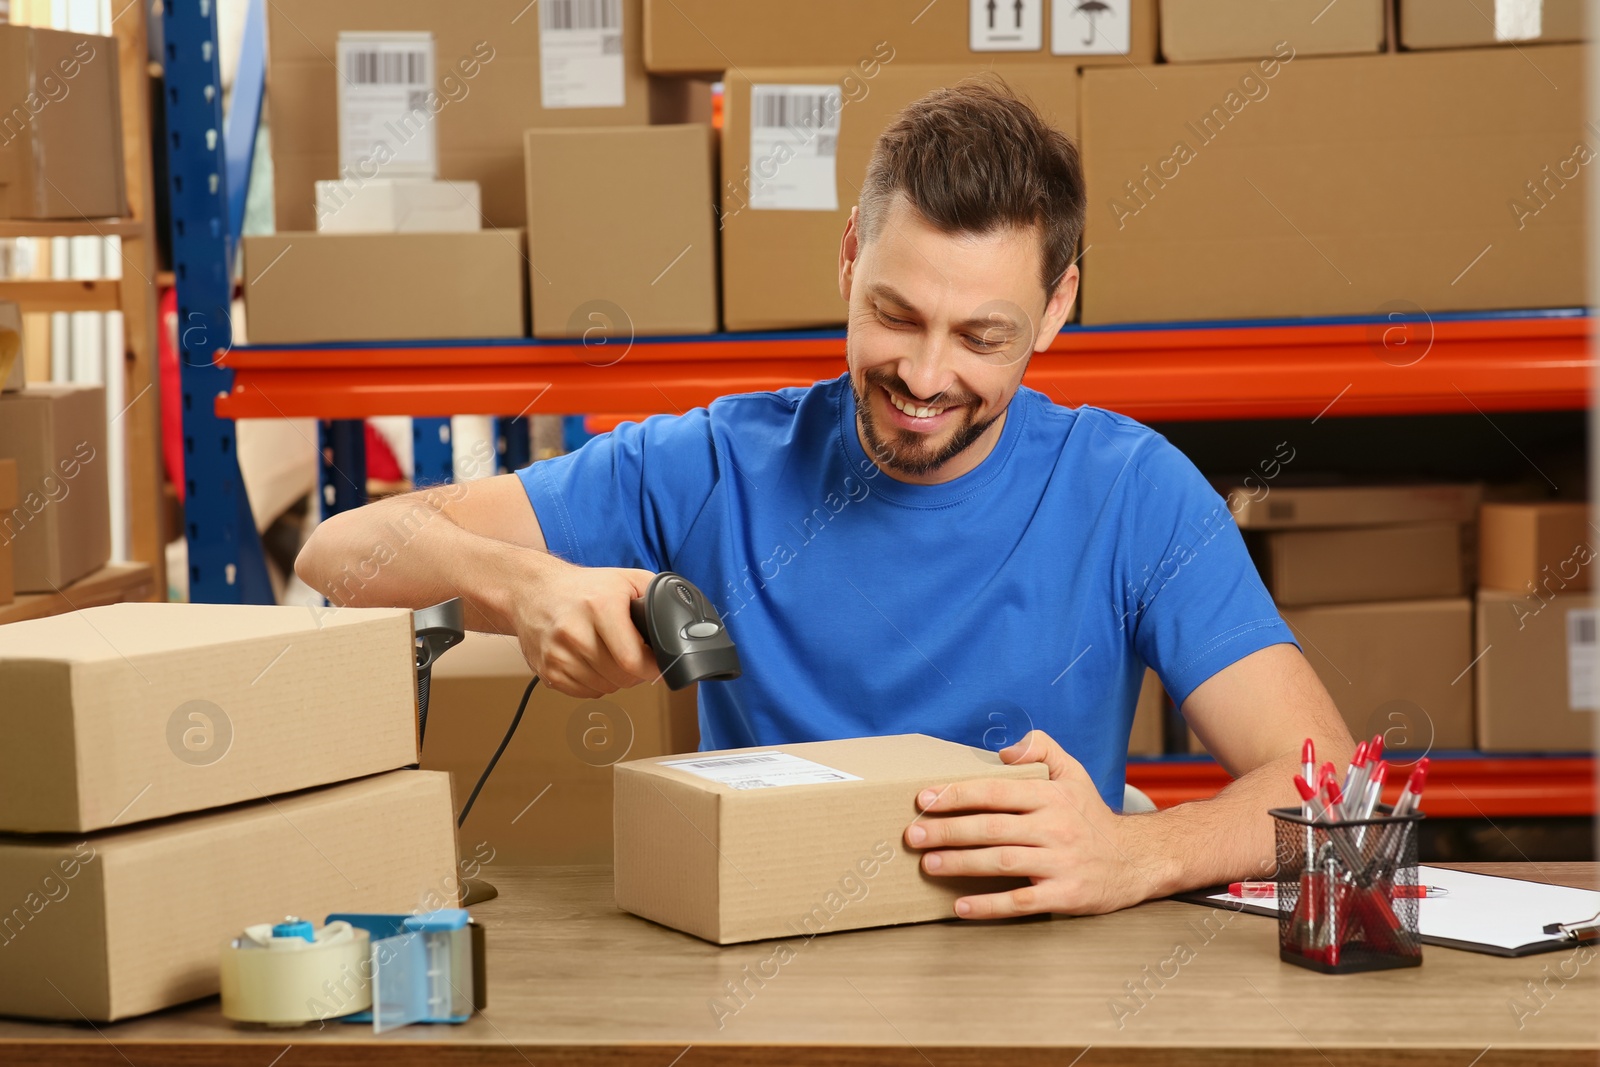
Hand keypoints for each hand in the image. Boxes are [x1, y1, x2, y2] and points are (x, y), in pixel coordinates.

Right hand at [508, 556, 657, 697]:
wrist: (533, 590)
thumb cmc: (584, 587)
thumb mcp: (627, 579)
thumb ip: (658, 597)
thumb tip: (680, 625)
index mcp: (599, 607)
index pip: (633, 660)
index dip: (652, 667)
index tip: (657, 662)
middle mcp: (574, 632)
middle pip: (621, 677)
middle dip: (636, 672)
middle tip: (634, 656)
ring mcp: (558, 655)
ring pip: (605, 688)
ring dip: (615, 678)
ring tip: (611, 655)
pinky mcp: (547, 671)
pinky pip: (585, 693)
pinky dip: (595, 683)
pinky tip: (593, 662)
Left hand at [903, 729, 1167, 917]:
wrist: (1136, 859)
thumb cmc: (1091, 815)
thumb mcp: (1073, 771)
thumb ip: (1041, 748)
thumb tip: (1003, 751)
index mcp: (1051, 796)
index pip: (995, 792)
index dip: (957, 795)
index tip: (924, 799)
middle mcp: (1055, 828)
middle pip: (991, 828)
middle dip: (948, 830)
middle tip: (913, 834)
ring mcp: (1060, 863)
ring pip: (1001, 863)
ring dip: (960, 864)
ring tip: (928, 864)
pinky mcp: (1065, 895)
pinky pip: (1021, 901)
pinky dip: (989, 906)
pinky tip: (960, 906)